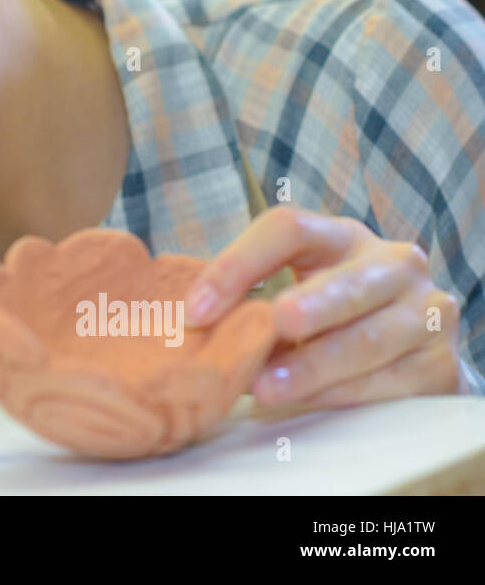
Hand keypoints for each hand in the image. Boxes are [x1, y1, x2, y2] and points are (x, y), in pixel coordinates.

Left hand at [183, 206, 463, 407]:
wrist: (407, 348)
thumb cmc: (328, 311)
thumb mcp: (293, 286)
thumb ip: (250, 297)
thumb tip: (190, 322)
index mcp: (341, 236)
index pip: (288, 228)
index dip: (239, 264)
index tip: (196, 310)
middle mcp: (393, 264)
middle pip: (348, 282)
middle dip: (309, 306)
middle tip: (271, 325)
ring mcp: (426, 312)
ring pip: (370, 338)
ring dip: (315, 365)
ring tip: (267, 386)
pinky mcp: (440, 363)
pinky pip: (389, 381)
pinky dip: (340, 393)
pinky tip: (304, 400)